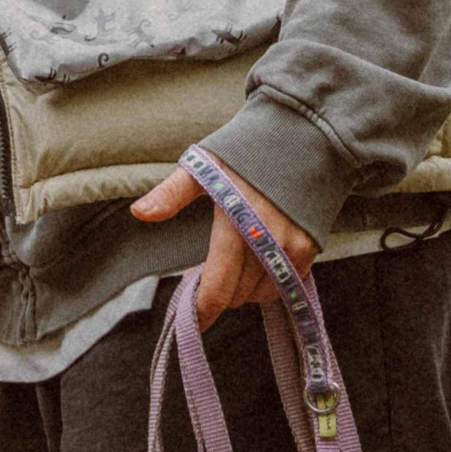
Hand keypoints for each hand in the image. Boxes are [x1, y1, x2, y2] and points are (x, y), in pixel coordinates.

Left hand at [130, 161, 317, 326]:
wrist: (306, 132)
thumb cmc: (250, 145)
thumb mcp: (205, 163)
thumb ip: (171, 193)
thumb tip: (140, 213)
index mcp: (235, 223)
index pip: (217, 288)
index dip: (201, 311)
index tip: (190, 319)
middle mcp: (267, 241)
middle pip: (237, 296)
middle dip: (218, 294)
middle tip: (205, 277)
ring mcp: (292, 247)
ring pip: (261, 295)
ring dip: (243, 291)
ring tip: (232, 267)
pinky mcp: (310, 247)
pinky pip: (286, 284)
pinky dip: (268, 282)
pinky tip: (257, 263)